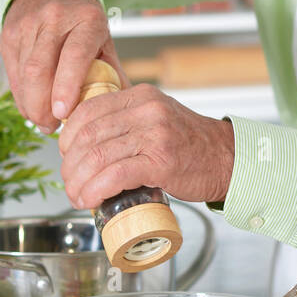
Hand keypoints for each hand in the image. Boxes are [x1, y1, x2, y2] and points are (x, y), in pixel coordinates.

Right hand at [0, 0, 127, 131]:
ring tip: (43, 121)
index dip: (66, 87)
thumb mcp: (104, 39)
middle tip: (51, 126)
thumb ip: (113, 72)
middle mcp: (55, 18)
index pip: (74, 55)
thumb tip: (121, 109)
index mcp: (87, 19)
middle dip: (41, 105)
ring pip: (24, 73)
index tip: (63, 113)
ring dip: (30, 103)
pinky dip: (21, 94)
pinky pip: (13, 71)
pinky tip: (31, 106)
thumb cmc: (83, 21)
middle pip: (40, 69)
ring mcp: (29, 24)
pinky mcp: (10, 32)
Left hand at [58, 84, 234, 206]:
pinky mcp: (161, 161)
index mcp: (141, 96)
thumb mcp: (158, 117)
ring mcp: (155, 135)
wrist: (229, 159)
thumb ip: (128, 119)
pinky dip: (95, 190)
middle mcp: (146, 110)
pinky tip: (90, 199)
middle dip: (70, 165)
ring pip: (97, 156)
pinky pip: (115, 174)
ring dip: (78, 182)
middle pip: (87, 136)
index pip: (87, 110)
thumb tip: (86, 140)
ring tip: (77, 195)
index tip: (67, 156)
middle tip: (70, 183)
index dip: (67, 137)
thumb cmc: (192, 145)